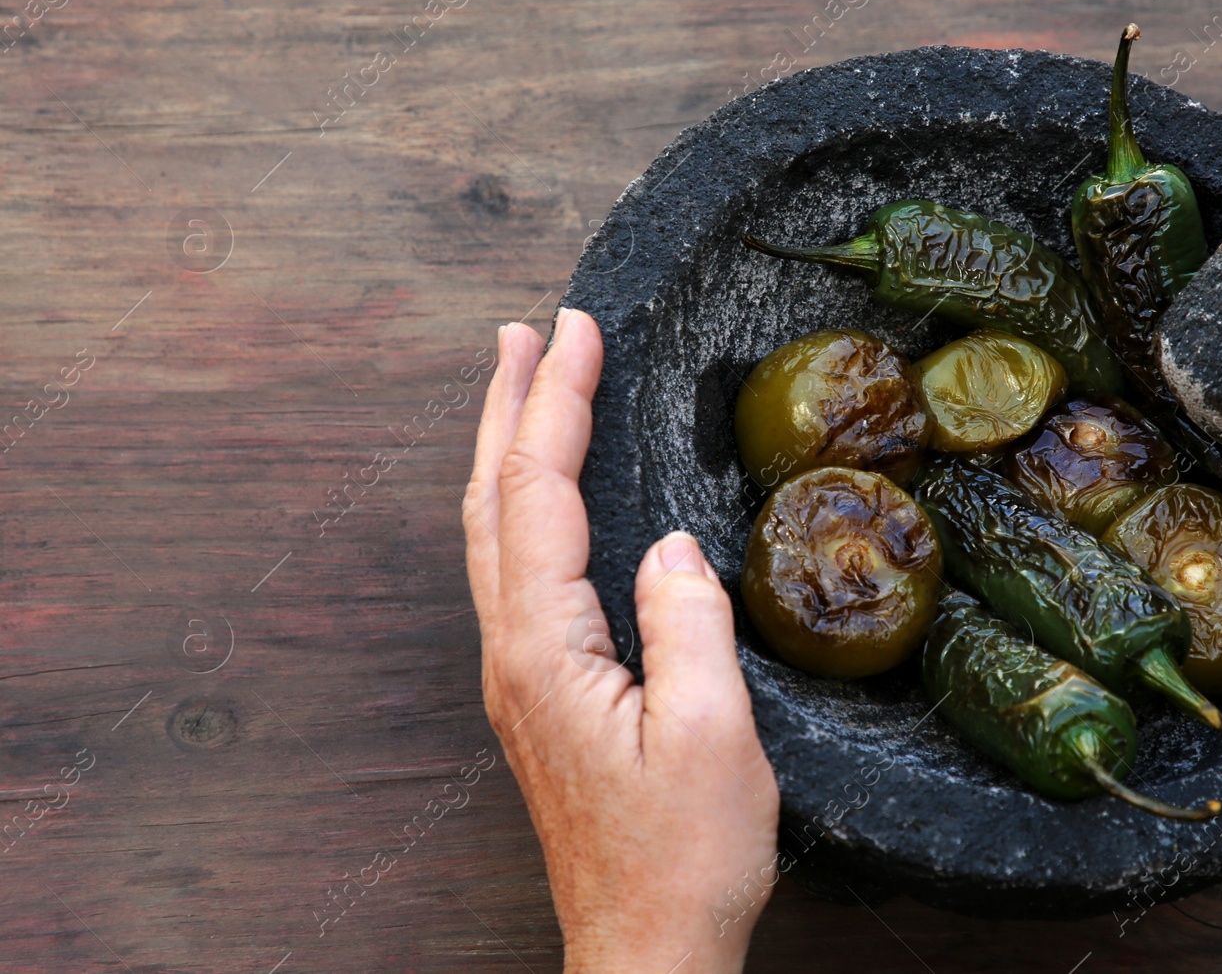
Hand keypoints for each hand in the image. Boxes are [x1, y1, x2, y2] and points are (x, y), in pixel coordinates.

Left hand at [463, 310, 779, 973]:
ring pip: (493, 536)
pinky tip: (543, 500)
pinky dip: (523, 507)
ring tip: (522, 387)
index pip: (539, 494)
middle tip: (527, 333)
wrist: (646, 949)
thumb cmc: (683, 860)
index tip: (577, 328)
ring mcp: (521, 676)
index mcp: (546, 651)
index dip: (556, 403)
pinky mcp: (542, 695)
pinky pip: (516, 572)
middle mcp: (514, 655)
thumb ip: (686, 625)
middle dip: (509, 406)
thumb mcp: (711, 737)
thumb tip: (672, 546)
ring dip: (506, 449)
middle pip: (492, 502)